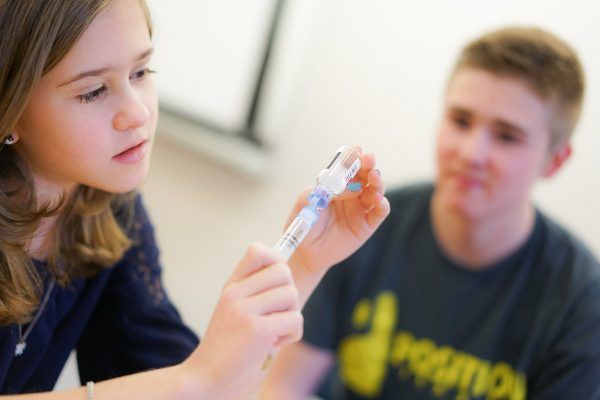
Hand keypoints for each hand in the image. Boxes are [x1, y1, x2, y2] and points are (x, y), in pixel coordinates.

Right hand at [183, 243, 302, 399]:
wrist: (205, 383)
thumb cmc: (229, 352)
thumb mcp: (236, 313)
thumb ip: (256, 293)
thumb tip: (287, 274)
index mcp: (231, 287)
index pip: (258, 251)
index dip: (277, 261)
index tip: (277, 284)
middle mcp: (235, 294)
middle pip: (284, 272)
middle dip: (289, 295)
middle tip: (275, 316)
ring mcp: (244, 310)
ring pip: (292, 295)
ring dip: (291, 317)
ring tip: (272, 333)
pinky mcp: (258, 330)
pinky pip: (296, 320)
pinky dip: (291, 336)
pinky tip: (272, 346)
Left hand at [288, 148, 389, 275]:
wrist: (305, 250)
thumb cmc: (304, 222)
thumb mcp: (306, 200)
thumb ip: (320, 189)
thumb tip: (341, 183)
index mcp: (337, 185)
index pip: (349, 168)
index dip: (354, 158)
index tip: (356, 151)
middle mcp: (352, 194)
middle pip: (365, 176)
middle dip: (368, 166)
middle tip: (368, 160)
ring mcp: (361, 209)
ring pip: (375, 190)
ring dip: (377, 181)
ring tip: (373, 176)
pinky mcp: (367, 225)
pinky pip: (379, 212)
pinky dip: (382, 203)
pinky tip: (377, 198)